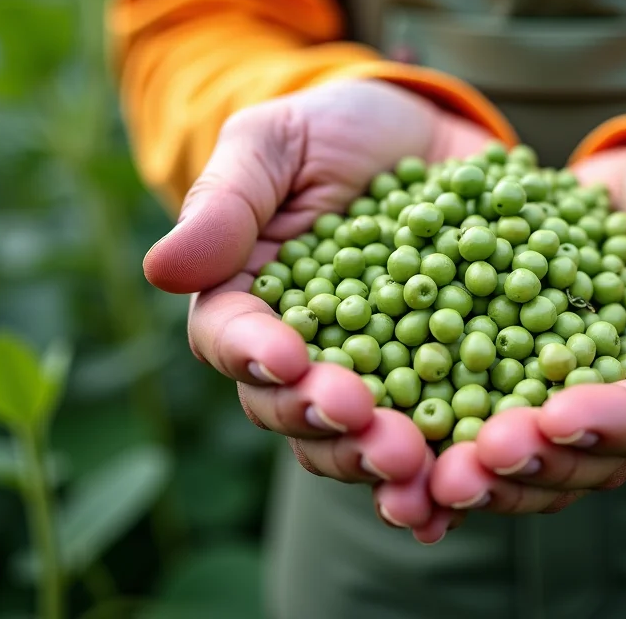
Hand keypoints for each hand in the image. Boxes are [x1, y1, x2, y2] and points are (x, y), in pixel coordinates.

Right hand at [142, 79, 492, 542]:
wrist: (430, 135)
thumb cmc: (334, 132)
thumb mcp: (276, 143)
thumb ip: (228, 201)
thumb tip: (162, 269)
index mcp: (253, 305)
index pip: (235, 343)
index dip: (256, 356)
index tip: (288, 358)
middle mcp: (308, 358)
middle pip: (298, 412)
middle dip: (328, 425)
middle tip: (364, 424)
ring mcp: (379, 377)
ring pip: (363, 442)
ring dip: (383, 462)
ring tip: (415, 465)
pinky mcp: (447, 380)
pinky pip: (444, 437)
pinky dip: (447, 471)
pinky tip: (462, 493)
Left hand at [429, 132, 625, 513]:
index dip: (613, 424)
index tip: (560, 418)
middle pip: (590, 462)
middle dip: (533, 466)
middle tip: (476, 462)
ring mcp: (572, 403)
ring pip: (533, 462)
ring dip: (482, 474)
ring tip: (431, 474)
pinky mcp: (518, 383)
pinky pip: (482, 420)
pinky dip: (445, 442)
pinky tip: (398, 450)